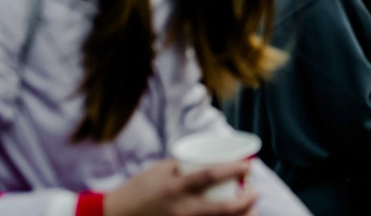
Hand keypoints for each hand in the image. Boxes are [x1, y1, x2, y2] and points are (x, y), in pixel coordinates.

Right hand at [103, 159, 256, 215]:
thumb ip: (186, 166)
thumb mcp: (161, 170)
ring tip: (252, 210)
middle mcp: (181, 209)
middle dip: (245, 202)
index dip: (233, 169)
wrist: (115, 215)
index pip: (210, 176)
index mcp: (176, 188)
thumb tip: (213, 160)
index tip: (248, 165)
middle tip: (255, 193)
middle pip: (222, 210)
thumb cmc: (140, 188)